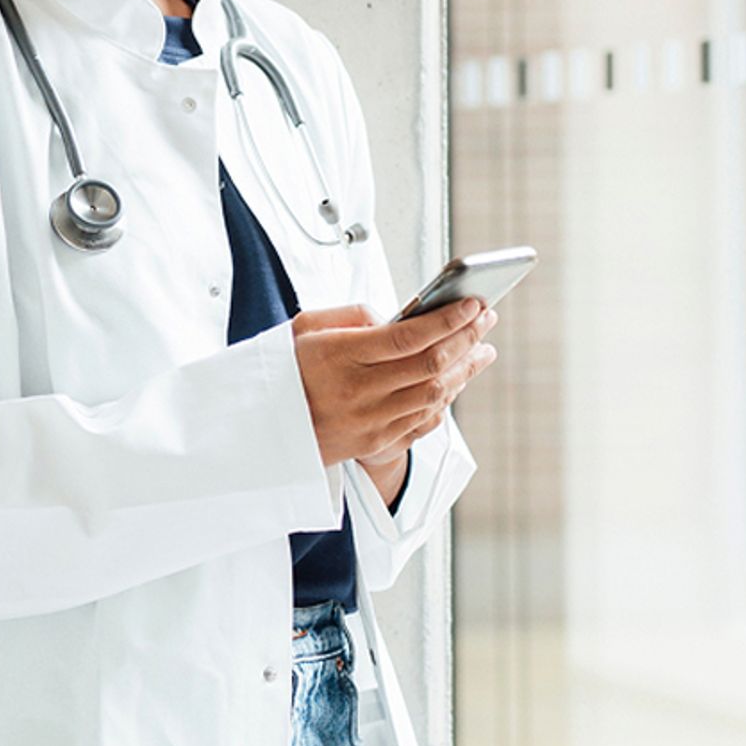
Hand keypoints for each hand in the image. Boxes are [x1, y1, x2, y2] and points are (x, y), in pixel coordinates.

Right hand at [290, 296, 497, 469]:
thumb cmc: (282, 372)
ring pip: (434, 394)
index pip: (409, 337)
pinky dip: (446, 397)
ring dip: (465, 369)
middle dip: (466, 337)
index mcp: (339, 357)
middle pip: (430, 365)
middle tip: (486, 317)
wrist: (259, 430)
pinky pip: (424, 420)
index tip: (473, 302)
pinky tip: (456, 380)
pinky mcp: (375, 443)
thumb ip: (352, 316)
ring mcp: (369, 423)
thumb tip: (396, 317)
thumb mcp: (304, 329)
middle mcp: (358, 393)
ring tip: (482, 347)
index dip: (448, 319)